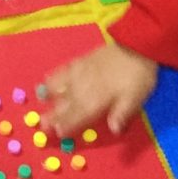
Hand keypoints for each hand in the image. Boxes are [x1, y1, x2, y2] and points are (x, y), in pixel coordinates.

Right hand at [42, 43, 157, 136]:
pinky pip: (61, 71)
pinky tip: (47, 79)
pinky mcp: (79, 62)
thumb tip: (114, 130)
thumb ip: (121, 115)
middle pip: (64, 105)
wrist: (135, 45)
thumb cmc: (137, 76)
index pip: (76, 117)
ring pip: (58, 87)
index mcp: (95, 101)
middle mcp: (82, 89)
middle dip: (53, 116)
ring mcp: (78, 74)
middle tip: (42, 124)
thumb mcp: (135, 99)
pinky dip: (52, 77)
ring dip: (48, 95)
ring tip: (40, 100)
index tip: (57, 133)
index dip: (66, 126)